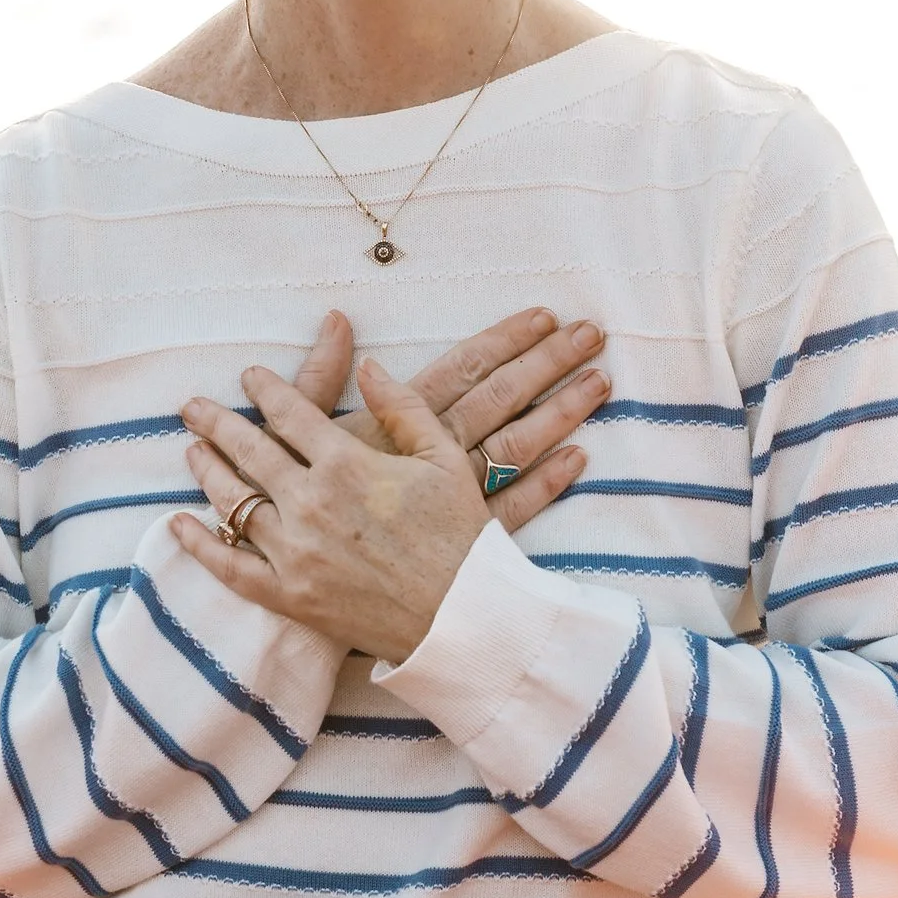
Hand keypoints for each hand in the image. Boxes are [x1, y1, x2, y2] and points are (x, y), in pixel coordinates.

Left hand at [175, 358, 503, 662]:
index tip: (249, 376)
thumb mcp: (443, 458)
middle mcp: (311, 503)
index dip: (265, 389)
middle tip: (193, 407)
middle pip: (248, 450)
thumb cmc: (462, 536)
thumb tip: (371, 366)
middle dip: (216, 422)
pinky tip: (179, 525)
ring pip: (233, 502)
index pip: (290, 412)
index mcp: (347, 463)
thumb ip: (404, 407)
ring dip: (206, 471)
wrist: (464, 618)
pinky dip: (200, 545)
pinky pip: (231, 567)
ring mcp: (295, 552)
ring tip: (191, 451)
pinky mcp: (289, 596)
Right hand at [286, 306, 606, 539]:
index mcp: (397, 422)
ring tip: (601, 380)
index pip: (461, 369)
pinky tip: (580, 458)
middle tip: (592, 332)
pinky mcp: (459, 540)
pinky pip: (513, 508)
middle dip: (547, 363)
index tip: (546, 315)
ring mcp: (450, 499)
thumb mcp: (300, 430)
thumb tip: (337, 318)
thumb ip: (320, 373)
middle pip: (499, 399)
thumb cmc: (295, 503)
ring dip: (560, 412)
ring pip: (515, 447)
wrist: (301, 582)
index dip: (505, 339)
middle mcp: (430, 455)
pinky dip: (547, 483)